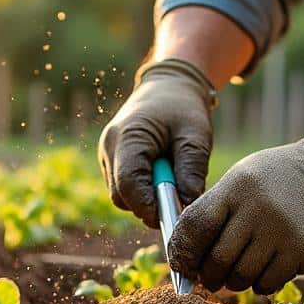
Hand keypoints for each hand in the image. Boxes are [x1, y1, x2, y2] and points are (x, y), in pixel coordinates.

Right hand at [98, 59, 216, 226]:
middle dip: (149, 206)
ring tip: (173, 182)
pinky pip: (124, 187)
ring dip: (147, 198)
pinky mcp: (113, 161)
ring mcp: (107, 155)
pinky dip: (143, 190)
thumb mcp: (196, 136)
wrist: (169, 86)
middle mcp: (110, 147)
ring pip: (121, 195)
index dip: (148, 206)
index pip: (129, 183)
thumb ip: (191, 171)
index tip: (174, 217)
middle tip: (179, 203)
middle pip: (121, 195)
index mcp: (128, 137)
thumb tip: (187, 207)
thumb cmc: (184, 108)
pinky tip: (163, 177)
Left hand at [168, 115, 303, 293]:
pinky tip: (262, 270)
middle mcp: (257, 209)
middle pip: (217, 259)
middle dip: (207, 276)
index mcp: (235, 187)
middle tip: (208, 278)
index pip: (195, 226)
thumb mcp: (241, 179)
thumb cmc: (276, 179)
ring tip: (235, 273)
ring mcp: (281, 232)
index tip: (181, 264)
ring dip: (233, 282)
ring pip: (241, 277)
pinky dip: (258, 284)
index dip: (182, 251)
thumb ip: (213, 210)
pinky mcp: (301, 251)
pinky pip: (267, 283)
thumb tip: (182, 255)